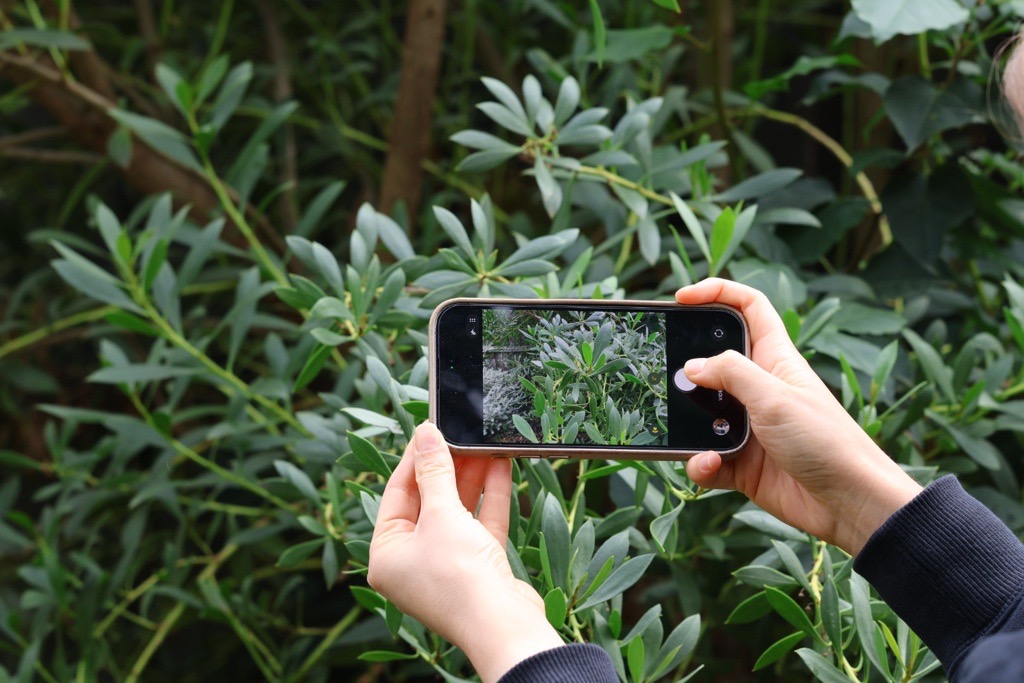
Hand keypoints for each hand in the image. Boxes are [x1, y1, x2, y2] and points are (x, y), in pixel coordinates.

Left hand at [368, 423, 562, 681]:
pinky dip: (490, 497)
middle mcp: (413, 561)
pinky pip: (480, 524)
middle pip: (428, 501)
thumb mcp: (441, 514)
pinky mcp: (479, 567)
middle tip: (461, 433)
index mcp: (387, 554)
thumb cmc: (459, 576)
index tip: (430, 429)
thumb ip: (434, 470)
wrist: (503, 625)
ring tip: (484, 443)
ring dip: (472, 477)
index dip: (414, 458)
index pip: (397, 493)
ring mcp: (447, 565)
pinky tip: (501, 466)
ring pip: (457, 511)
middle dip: (448, 466)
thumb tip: (424, 432)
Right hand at [676, 279, 922, 554]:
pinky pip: (706, 458)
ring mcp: (748, 427)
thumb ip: (730, 373)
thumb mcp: (775, 396)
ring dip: (688, 424)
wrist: (850, 503)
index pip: (747, 308)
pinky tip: (708, 464)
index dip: (717, 293)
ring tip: (686, 431)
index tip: (682, 298)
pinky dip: (700, 463)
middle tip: (661, 372)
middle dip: (686, 365)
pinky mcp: (741, 464)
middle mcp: (759, 389)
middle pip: (713, 361)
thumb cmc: (825, 440)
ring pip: (701, 414)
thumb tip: (691, 366)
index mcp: (775, 359)